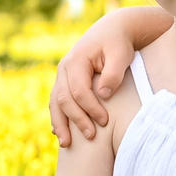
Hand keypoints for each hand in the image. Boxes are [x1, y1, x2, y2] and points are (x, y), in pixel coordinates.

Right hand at [49, 28, 133, 144]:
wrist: (111, 31)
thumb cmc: (119, 44)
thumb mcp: (120, 55)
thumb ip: (113, 74)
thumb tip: (103, 95)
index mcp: (76, 61)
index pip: (79, 90)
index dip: (91, 108)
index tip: (106, 121)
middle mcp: (64, 68)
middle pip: (63, 99)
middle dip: (76, 120)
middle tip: (92, 136)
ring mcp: (62, 76)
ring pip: (55, 103)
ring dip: (60, 124)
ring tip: (66, 144)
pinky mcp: (66, 82)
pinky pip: (57, 102)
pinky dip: (58, 117)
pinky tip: (60, 134)